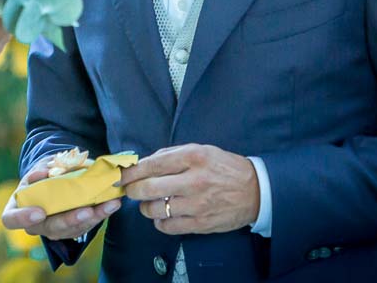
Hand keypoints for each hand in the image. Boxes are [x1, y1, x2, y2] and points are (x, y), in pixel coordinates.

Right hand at [1, 161, 121, 240]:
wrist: (53, 179)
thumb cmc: (42, 174)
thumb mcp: (39, 167)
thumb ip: (42, 169)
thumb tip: (45, 173)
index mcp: (17, 207)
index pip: (11, 219)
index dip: (23, 218)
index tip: (39, 212)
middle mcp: (34, 224)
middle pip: (49, 228)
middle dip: (69, 220)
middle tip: (86, 211)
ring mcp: (54, 229)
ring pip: (72, 230)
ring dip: (93, 217)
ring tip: (109, 204)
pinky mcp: (72, 229)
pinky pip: (86, 226)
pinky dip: (100, 214)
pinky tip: (112, 203)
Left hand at [119, 144, 258, 234]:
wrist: (255, 191)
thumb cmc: (223, 167)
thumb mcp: (200, 150)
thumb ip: (171, 154)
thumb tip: (143, 162)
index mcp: (193, 157)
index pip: (152, 164)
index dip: (131, 172)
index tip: (121, 175)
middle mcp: (194, 180)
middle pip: (148, 188)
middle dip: (132, 190)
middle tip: (130, 190)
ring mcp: (197, 204)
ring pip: (155, 209)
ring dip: (145, 207)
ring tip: (149, 203)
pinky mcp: (200, 224)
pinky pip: (167, 226)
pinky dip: (159, 221)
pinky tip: (163, 215)